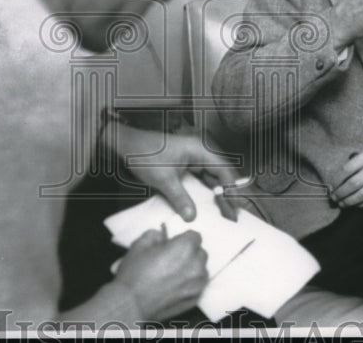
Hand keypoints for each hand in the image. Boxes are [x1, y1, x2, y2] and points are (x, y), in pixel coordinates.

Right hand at [114, 228, 208, 319]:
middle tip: (172, 258)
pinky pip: (197, 286)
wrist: (131, 304)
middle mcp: (196, 265)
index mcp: (185, 248)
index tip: (174, 244)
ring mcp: (197, 284)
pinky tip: (174, 285)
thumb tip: (162, 237)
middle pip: (200, 252)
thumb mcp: (140, 244)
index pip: (195, 236)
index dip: (183, 238)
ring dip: (191, 268)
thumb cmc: (135, 275)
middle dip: (189, 253)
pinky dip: (190, 283)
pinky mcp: (194, 299)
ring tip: (173, 273)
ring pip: (201, 270)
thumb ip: (156, 234)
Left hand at [115, 126, 242, 220]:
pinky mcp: (185, 167)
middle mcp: (199, 154)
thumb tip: (192, 217)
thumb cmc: (145, 155)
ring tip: (225, 214)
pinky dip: (204, 193)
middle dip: (226, 195)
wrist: (127, 146)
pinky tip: (207, 207)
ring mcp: (192, 160)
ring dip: (216, 196)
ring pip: (210, 180)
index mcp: (199, 150)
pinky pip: (199, 181)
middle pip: (219, 176)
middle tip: (233, 216)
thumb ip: (180, 198)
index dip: (231, 189)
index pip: (223, 170)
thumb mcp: (164, 179)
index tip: (236, 207)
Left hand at [329, 141, 362, 207]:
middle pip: (353, 184)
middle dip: (340, 193)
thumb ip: (356, 161)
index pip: (347, 169)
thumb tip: (339, 176)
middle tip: (333, 197)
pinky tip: (355, 205)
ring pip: (361, 195)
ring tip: (341, 204)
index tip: (330, 185)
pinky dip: (361, 204)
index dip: (336, 179)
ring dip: (348, 201)